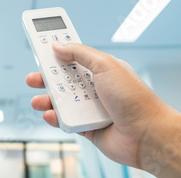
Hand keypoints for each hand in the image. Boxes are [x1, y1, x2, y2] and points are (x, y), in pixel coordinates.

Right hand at [26, 42, 169, 167]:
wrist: (147, 134)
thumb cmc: (134, 98)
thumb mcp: (105, 65)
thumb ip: (79, 53)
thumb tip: (58, 46)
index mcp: (100, 69)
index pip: (74, 57)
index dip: (58, 52)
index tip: (41, 47)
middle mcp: (94, 87)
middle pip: (63, 80)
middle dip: (46, 78)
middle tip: (33, 78)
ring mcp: (90, 107)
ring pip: (61, 101)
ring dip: (47, 100)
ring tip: (38, 100)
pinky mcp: (87, 127)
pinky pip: (65, 121)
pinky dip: (56, 118)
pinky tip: (51, 115)